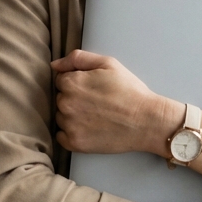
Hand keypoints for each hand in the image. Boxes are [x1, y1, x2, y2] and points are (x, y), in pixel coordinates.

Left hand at [51, 50, 174, 154]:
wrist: (146, 121)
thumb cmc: (129, 90)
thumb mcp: (108, 64)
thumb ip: (78, 58)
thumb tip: (54, 65)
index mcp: (71, 82)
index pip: (61, 80)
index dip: (78, 83)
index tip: (93, 89)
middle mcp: (65, 103)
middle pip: (60, 98)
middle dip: (74, 98)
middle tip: (97, 102)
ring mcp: (69, 125)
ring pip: (61, 116)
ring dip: (72, 116)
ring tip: (96, 116)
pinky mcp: (75, 143)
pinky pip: (62, 136)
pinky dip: (71, 133)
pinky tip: (89, 129)